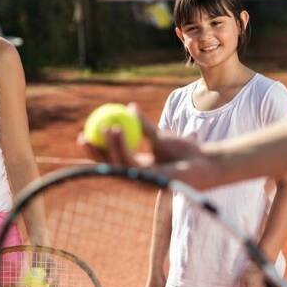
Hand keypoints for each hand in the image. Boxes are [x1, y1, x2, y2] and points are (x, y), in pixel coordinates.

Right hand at [76, 103, 224, 188]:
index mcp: (137, 167)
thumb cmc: (185, 151)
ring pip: (117, 162)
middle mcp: (136, 176)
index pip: (111, 159)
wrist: (204, 162)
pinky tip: (117, 129)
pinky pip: (129, 160)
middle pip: (107, 166)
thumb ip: (144, 125)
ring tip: (107, 125)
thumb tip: (130, 107)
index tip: (85, 132)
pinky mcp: (147, 178)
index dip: (96, 149)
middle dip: (92, 153)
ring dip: (110, 143)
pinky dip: (121, 144)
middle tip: (82, 136)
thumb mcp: (160, 135)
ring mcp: (141, 179)